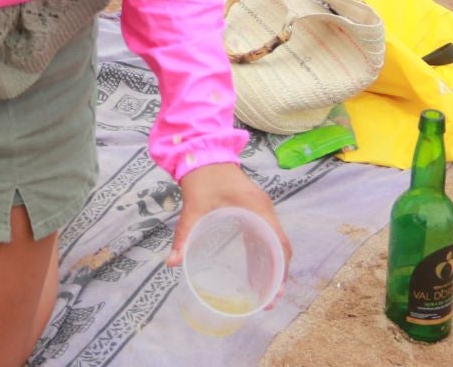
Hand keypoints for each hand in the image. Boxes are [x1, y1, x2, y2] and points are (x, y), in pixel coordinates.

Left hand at [169, 163, 291, 281]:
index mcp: (258, 209)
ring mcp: (261, 210)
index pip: (279, 243)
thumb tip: (172, 262)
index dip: (280, 269)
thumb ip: (184, 234)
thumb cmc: (202, 178)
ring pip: (274, 242)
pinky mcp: (253, 210)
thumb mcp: (194, 208)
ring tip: (265, 292)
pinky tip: (255, 272)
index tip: (275, 292)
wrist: (203, 152)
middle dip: (278, 274)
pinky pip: (265, 236)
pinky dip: (264, 255)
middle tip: (269, 300)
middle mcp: (265, 211)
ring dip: (273, 266)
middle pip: (280, 247)